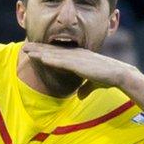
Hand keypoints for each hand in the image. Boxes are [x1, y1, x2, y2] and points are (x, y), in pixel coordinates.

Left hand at [22, 42, 138, 97]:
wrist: (119, 74)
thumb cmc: (107, 78)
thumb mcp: (93, 84)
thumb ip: (85, 89)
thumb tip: (79, 96)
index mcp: (78, 57)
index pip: (58, 53)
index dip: (45, 51)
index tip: (34, 50)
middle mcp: (75, 54)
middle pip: (52, 50)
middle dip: (38, 48)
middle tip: (25, 46)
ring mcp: (76, 58)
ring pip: (53, 54)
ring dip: (39, 52)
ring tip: (26, 50)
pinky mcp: (78, 63)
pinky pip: (60, 61)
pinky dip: (50, 59)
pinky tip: (40, 58)